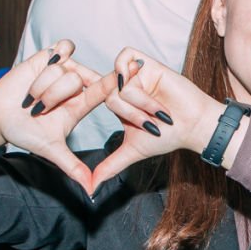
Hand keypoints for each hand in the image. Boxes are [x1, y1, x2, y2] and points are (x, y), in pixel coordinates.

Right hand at [0, 41, 110, 193]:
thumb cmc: (24, 133)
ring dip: (42, 86)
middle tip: (38, 109)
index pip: (104, 91)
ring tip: (31, 96)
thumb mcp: (51, 150)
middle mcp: (75, 85)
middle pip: (78, 80)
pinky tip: (45, 64)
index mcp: (80, 105)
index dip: (118, 84)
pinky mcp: (49, 56)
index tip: (135, 73)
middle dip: (55, 96)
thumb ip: (72, 166)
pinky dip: (51, 59)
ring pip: (63, 70)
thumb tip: (92, 190)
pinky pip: (61, 51)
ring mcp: (63, 70)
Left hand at [89, 49, 224, 188]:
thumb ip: (110, 166)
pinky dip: (134, 79)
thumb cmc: (167, 137)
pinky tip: (147, 84)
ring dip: (138, 102)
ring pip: (116, 83)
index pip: (89, 89)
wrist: (192, 125)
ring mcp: (133, 73)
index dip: (75, 80)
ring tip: (158, 110)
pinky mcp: (145, 62)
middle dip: (130, 114)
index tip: (57, 73)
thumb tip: (90, 188)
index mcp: (115, 102)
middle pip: (105, 94)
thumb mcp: (133, 152)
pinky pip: (125, 62)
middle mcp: (122, 86)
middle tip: (150, 123)